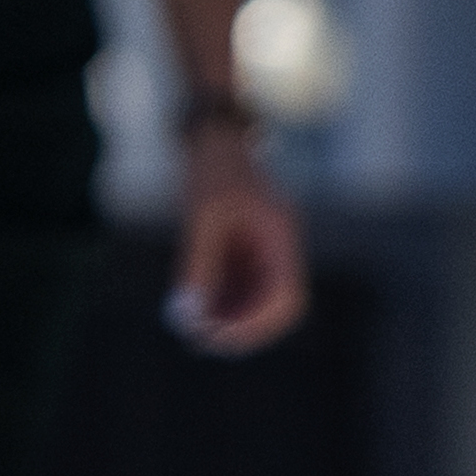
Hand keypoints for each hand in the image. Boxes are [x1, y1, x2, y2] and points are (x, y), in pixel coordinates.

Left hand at [169, 123, 307, 352]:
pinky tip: (191, 307)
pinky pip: (238, 284)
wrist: (212, 135)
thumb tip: (188, 318)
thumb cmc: (212, 171)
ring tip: (190, 326)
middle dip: (241, 327)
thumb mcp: (201, 221)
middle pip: (273, 304)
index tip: (218, 338)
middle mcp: (279, 246)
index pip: (287, 299)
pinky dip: (218, 300)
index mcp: (282, 238)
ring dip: (227, 317)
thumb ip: (197, 269)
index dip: (256, 326)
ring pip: (255, 298)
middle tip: (201, 340)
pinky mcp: (244, 244)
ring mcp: (263, 246)